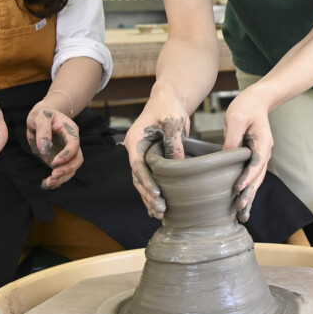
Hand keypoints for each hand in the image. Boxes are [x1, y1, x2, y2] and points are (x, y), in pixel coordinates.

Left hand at [26, 103, 81, 188]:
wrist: (42, 117)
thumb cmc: (42, 115)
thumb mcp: (40, 117)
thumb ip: (43, 132)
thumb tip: (44, 149)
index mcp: (70, 130)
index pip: (75, 144)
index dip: (67, 154)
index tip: (53, 162)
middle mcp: (72, 142)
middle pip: (78, 158)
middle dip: (68, 169)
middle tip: (53, 174)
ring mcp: (67, 152)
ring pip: (73, 167)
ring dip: (64, 177)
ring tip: (49, 181)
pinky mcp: (61, 159)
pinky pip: (65, 171)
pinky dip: (58, 179)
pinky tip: (48, 183)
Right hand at [123, 96, 189, 219]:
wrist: (169, 99)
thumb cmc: (168, 107)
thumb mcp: (172, 121)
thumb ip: (174, 142)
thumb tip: (178, 163)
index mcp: (134, 141)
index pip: (137, 166)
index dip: (146, 182)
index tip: (157, 195)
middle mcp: (135, 151)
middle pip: (138, 178)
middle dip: (148, 196)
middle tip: (160, 211)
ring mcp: (142, 156)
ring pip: (142, 181)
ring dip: (150, 198)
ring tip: (160, 214)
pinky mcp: (152, 159)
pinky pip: (150, 178)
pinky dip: (153, 192)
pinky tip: (158, 207)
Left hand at [220, 88, 273, 222]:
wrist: (258, 100)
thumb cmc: (247, 106)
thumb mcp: (237, 118)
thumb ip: (233, 138)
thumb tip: (226, 156)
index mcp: (263, 142)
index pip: (257, 163)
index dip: (248, 177)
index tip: (238, 188)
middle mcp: (265, 151)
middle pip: (259, 177)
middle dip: (250, 194)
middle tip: (240, 210)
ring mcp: (261, 155)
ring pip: (257, 179)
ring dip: (250, 196)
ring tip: (243, 214)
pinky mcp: (255, 157)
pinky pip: (252, 175)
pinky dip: (248, 188)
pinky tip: (242, 201)